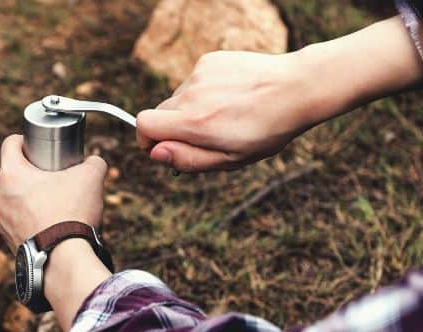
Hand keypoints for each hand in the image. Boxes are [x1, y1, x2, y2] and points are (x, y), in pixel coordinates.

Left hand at [0, 134, 106, 250]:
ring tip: (52, 203)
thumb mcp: (91, 178)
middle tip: (53, 177)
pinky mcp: (7, 240)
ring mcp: (0, 220)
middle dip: (32, 173)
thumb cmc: (71, 215)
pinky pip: (17, 221)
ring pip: (14, 199)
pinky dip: (30, 219)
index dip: (25, 140)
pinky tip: (48, 223)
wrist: (63, 261)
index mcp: (11, 174)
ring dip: (29, 198)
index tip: (39, 147)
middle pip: (13, 173)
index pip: (10, 143)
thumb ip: (93, 162)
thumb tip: (93, 163)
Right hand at [136, 17, 422, 173]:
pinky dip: (204, 91)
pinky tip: (231, 96)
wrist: (298, 88)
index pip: (144, 124)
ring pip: (178, 98)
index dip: (147, 140)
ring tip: (225, 114)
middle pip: (160, 113)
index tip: (162, 148)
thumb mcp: (229, 159)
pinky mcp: (210, 60)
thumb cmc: (266, 131)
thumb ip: (187, 159)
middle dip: (172, 128)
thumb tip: (155, 153)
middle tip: (204, 137)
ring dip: (191, 109)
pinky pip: (194, 81)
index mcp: (193, 123)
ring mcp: (200, 74)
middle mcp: (191, 95)